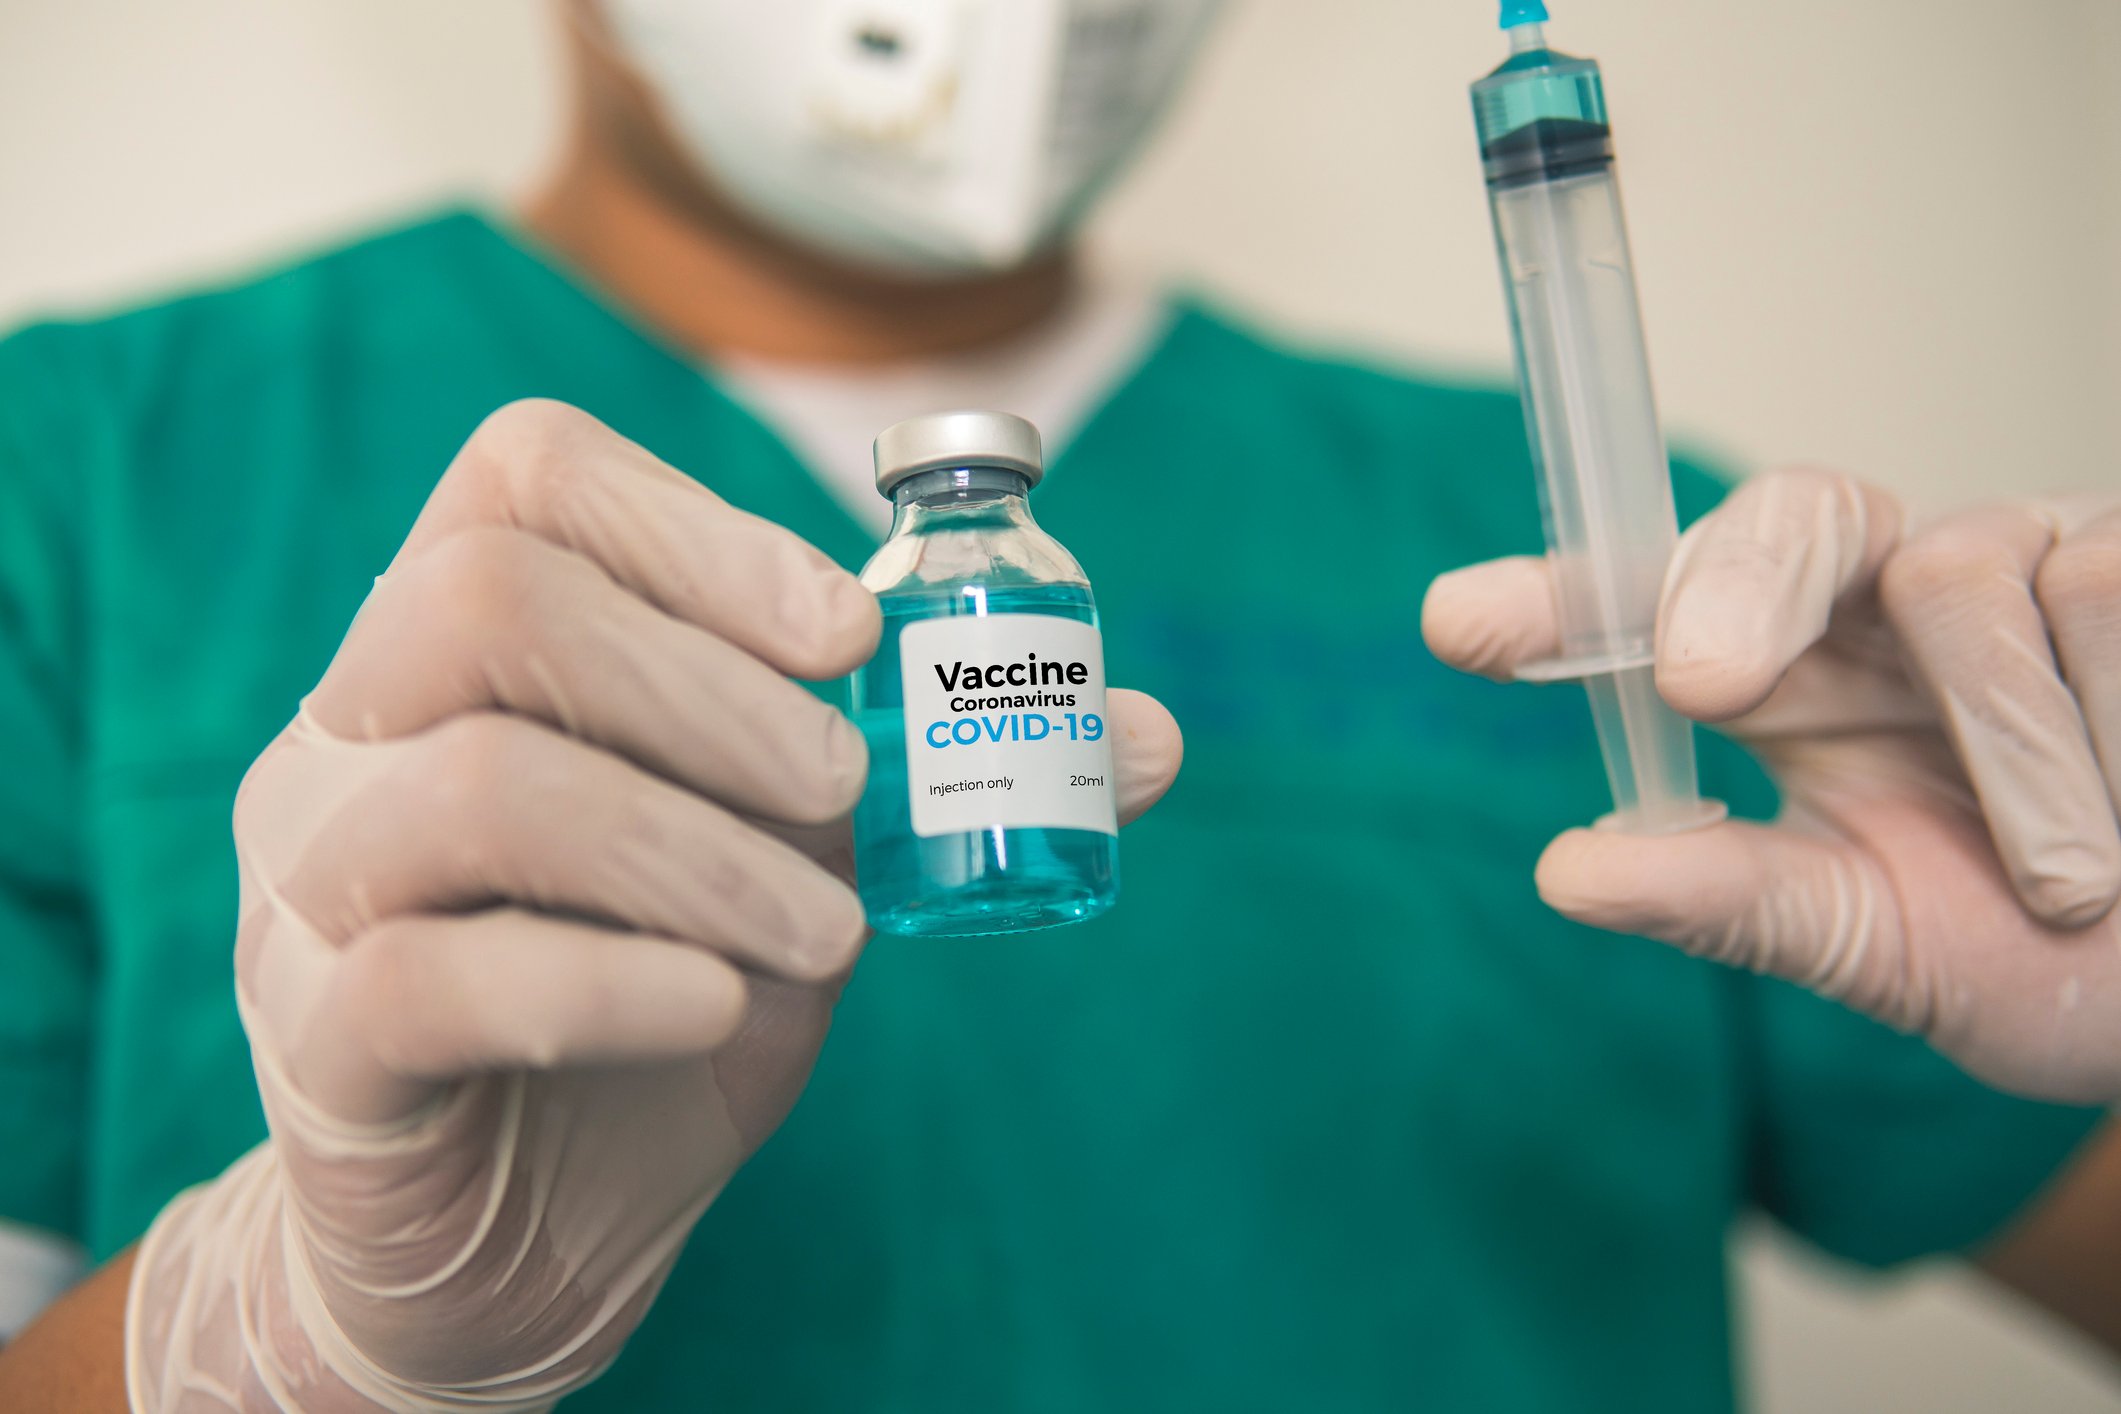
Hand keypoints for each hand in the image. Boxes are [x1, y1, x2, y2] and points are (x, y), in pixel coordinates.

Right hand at [126, 401, 1183, 1409]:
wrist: (527, 1230)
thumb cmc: (661, 998)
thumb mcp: (801, 868)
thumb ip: (931, 784)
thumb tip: (1148, 736)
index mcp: (462, 649)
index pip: (527, 480)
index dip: (698, 526)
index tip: (848, 632)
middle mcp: (355, 734)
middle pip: (490, 599)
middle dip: (711, 685)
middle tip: (843, 795)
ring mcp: (313, 884)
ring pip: (476, 783)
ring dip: (698, 847)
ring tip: (824, 931)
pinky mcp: (320, 1042)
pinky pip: (432, 971)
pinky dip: (614, 978)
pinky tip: (717, 1008)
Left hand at [1423, 467, 2120, 1104]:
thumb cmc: (2040, 954)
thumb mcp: (1873, 941)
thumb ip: (1733, 901)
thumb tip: (1564, 873)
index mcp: (1796, 674)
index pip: (1661, 607)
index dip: (1563, 602)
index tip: (1458, 622)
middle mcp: (1892, 594)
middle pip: (1791, 512)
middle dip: (1736, 582)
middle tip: (1700, 681)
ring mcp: (2030, 555)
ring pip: (1964, 579)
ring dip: (2019, 764)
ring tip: (2076, 888)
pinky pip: (2109, 591)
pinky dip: (2120, 742)